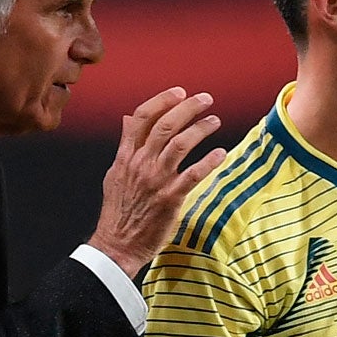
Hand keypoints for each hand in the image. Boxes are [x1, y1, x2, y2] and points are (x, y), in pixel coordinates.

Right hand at [88, 87, 226, 277]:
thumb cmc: (119, 211)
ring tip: (214, 121)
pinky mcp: (170, 198)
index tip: (179, 92)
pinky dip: (209, 161)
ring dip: (200, 129)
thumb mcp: (115, 172)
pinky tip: (221, 153)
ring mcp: (155, 180)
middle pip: (165, 125)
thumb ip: (125, 144)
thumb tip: (128, 118)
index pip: (143, 118)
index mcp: (126, 156)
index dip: (163, 100)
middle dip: (188, 108)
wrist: (117, 244)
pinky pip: (193, 174)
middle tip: (205, 99)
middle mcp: (140, 164)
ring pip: (180, 144)